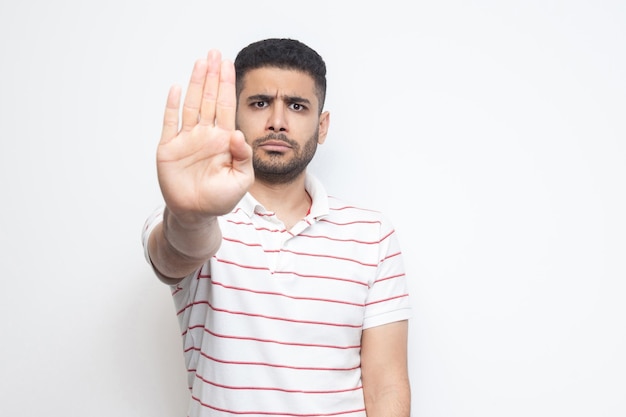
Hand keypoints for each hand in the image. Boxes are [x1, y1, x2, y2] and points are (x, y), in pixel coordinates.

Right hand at [156, 50, 253, 225]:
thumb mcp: (241, 180)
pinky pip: (170, 123)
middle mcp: (205, 135)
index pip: (227, 107)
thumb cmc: (220, 199)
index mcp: (224, 140)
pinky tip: (176, 88)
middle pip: (210, 99)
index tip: (228, 64)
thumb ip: (244, 157)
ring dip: (196, 84)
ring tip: (200, 62)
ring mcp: (187, 139)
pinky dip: (172, 106)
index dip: (227, 85)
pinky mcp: (169, 148)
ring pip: (192, 105)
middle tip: (214, 53)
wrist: (196, 214)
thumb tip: (238, 134)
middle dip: (213, 76)